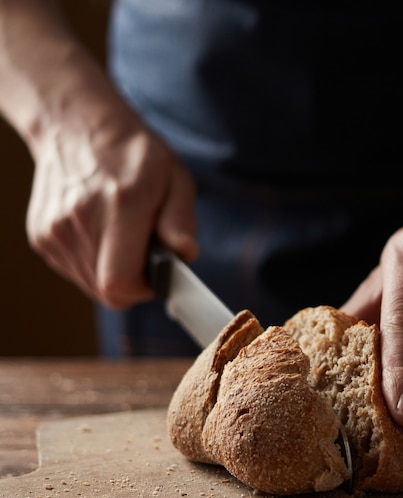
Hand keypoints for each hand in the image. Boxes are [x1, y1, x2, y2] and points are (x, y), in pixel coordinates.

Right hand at [25, 108, 197, 308]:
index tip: (156, 273)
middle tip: (143, 254)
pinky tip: (101, 234)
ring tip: (121, 239)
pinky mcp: (41, 236)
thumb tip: (185, 253)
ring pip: (90, 284)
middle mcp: (81, 219)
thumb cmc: (135, 155)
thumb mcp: (176, 179)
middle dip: (132, 282)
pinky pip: (74, 271)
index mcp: (121, 204)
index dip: (143, 288)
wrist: (78, 127)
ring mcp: (55, 229)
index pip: (120, 282)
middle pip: (107, 290)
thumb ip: (181, 219)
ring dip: (112, 273)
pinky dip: (92, 263)